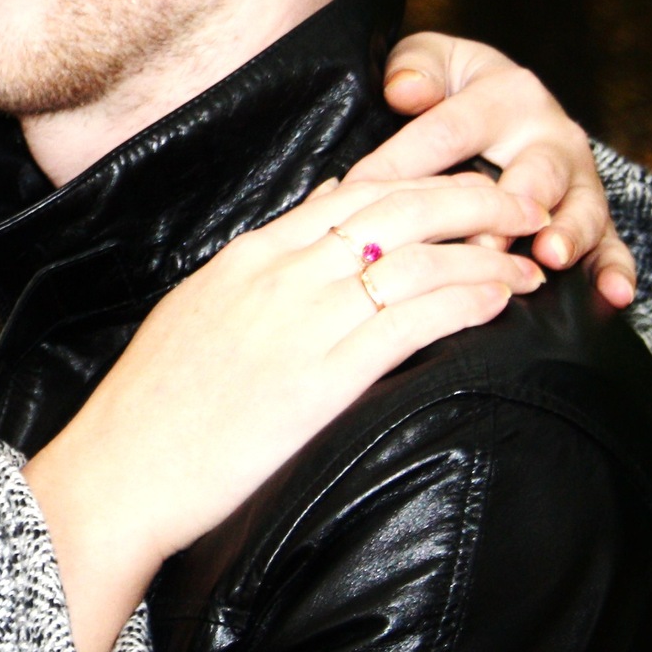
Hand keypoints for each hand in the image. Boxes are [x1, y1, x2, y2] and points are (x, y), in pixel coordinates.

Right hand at [22, 172, 548, 651]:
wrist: (122, 469)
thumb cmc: (156, 403)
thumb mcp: (201, 307)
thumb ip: (263, 260)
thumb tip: (324, 203)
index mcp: (247, 256)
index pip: (351, 193)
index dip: (420, 183)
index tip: (466, 190)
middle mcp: (278, 275)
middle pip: (394, 209)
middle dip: (471, 198)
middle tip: (522, 204)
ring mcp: (299, 324)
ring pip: (414, 260)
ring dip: (484, 255)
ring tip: (528, 264)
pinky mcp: (321, 380)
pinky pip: (411, 322)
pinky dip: (466, 302)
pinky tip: (498, 303)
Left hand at [348, 31, 637, 308]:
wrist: (506, 101)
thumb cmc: (453, 86)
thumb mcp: (430, 63)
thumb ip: (414, 69)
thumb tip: (403, 90)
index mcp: (505, 94)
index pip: (450, 130)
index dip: (404, 161)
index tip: (364, 191)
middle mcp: (550, 135)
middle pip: (534, 170)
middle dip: (511, 204)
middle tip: (486, 235)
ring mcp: (578, 180)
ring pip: (581, 208)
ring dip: (568, 234)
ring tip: (549, 255)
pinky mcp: (593, 216)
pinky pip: (613, 245)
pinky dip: (616, 270)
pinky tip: (613, 294)